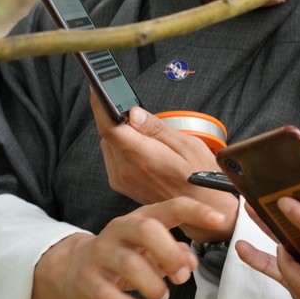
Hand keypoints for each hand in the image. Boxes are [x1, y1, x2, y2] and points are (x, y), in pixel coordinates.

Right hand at [28, 197, 224, 298]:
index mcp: (140, 218)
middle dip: (170, 253)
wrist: (73, 267)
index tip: (219, 220)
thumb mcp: (149, 248)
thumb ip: (175, 252)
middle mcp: (119, 230)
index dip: (196, 211)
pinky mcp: (86, 280)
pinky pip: (108, 295)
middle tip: (182, 277)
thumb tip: (191, 262)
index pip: (170, 207)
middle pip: (146, 230)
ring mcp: (100, 253)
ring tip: (162, 297)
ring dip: (154, 286)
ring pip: (129, 264)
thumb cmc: (122, 255)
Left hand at [89, 90, 235, 240]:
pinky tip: (143, 150)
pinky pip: (113, 157)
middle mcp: (127, 171)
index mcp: (144, 158)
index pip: (110, 127)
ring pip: (109, 144)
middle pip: (108, 133)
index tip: (97, 88)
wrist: (202, 210)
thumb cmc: (200, 178)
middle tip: (141, 118)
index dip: (100, 105)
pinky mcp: (121, 185)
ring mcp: (122, 180)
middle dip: (119, 120)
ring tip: (148, 139)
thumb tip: (133, 113)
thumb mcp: (188, 145)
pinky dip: (123, 148)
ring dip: (121, 135)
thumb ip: (157, 128)